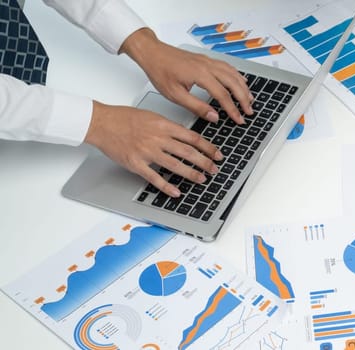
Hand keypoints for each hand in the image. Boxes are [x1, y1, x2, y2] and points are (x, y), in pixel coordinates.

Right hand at [84, 101, 220, 196]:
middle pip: (188, 152)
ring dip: (191, 174)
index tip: (217, 154)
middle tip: (214, 168)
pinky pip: (154, 177)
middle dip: (205, 162)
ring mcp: (147, 152)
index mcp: (163, 125)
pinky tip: (176, 192)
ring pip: (175, 165)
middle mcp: (157, 138)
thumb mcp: (152, 116)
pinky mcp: (136, 163)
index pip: (193, 138)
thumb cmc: (124, 118)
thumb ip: (169, 127)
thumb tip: (186, 136)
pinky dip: (167, 186)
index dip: (208, 147)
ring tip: (202, 179)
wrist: (101, 123)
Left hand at [120, 28, 253, 123]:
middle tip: (249, 111)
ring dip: (244, 87)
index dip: (233, 109)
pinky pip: (228, 67)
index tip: (239, 119)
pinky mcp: (207, 59)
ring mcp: (209, 61)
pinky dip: (237, 75)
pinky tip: (241, 81)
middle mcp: (208, 66)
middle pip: (234, 84)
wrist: (153, 52)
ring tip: (250, 99)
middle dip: (244, 99)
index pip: (223, 95)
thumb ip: (196, 107)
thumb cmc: (160, 71)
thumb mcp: (175, 95)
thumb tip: (213, 116)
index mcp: (200, 75)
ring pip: (233, 74)